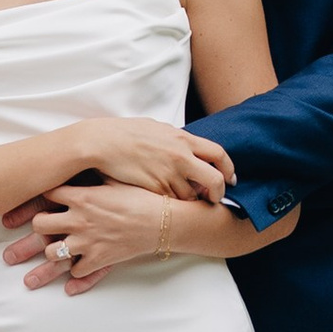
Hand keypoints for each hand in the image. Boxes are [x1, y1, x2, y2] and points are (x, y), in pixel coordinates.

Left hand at [20, 179, 185, 292]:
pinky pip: (76, 270)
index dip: (45, 194)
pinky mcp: (98, 260)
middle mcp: (79, 220)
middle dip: (41, 224)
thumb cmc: (143, 198)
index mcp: (82, 197)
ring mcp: (87, 242)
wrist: (164, 222)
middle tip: (50, 224)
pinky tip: (82, 261)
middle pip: (39, 225)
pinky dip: (77, 268)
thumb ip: (96, 172)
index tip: (50, 196)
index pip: (46, 193)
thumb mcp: (117, 178)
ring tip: (63, 245)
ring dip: (55, 250)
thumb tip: (87, 158)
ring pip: (52, 253)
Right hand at [84, 119, 232, 200]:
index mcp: (183, 139)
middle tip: (216, 197)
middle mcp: (181, 158)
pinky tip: (163, 197)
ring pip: (192, 196)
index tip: (229, 177)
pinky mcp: (155, 189)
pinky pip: (171, 201)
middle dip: (220, 192)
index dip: (229, 168)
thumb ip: (177, 139)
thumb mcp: (158, 129)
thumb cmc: (127, 133)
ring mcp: (168, 175)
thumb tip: (189, 145)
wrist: (103, 143)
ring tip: (182, 195)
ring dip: (191, 198)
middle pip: (215, 180)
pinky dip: (172, 202)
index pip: (218, 154)